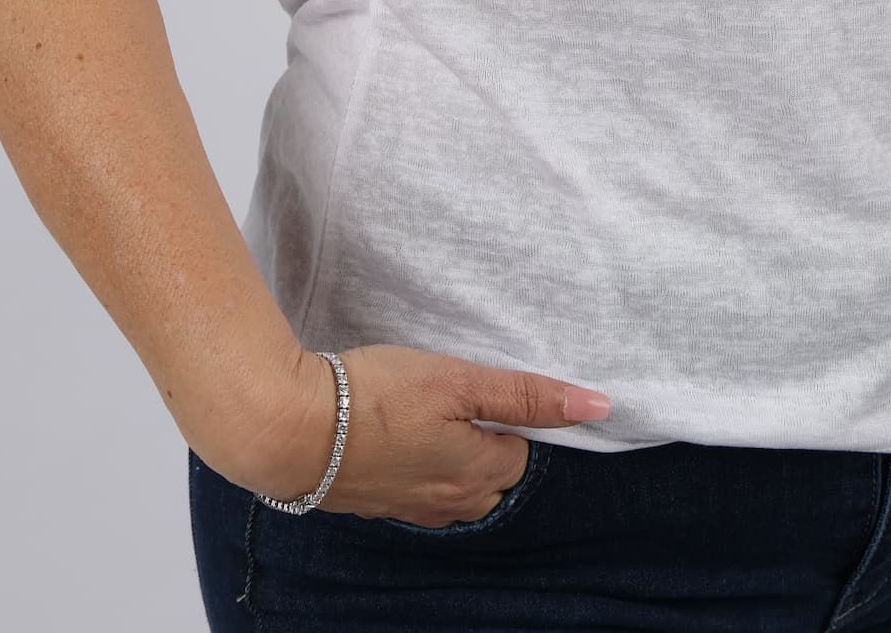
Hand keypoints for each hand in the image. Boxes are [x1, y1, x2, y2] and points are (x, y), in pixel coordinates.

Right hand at [256, 343, 611, 528]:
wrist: (291, 430)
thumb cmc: (378, 397)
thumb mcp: (459, 381)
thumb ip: (526, 395)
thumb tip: (598, 406)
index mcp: (476, 475)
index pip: (521, 448)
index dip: (509, 413)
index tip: (483, 387)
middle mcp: (448, 503)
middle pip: (491, 475)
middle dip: (487, 440)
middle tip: (458, 396)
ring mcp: (407, 508)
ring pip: (453, 485)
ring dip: (451, 453)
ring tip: (428, 412)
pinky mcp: (373, 503)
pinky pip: (415, 488)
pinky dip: (415, 463)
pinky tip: (394, 434)